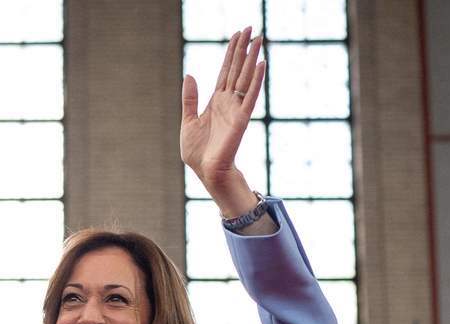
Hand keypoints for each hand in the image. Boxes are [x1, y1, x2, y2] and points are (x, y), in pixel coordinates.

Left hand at [180, 26, 264, 215]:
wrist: (205, 171)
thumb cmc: (197, 152)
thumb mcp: (188, 121)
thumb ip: (190, 98)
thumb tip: (189, 75)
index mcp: (215, 101)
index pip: (225, 71)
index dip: (231, 53)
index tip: (237, 34)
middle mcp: (228, 102)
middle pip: (237, 69)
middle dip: (243, 49)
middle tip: (251, 27)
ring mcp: (236, 109)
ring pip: (246, 78)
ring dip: (252, 58)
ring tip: (259, 39)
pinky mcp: (241, 119)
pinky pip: (251, 96)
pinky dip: (257, 80)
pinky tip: (262, 64)